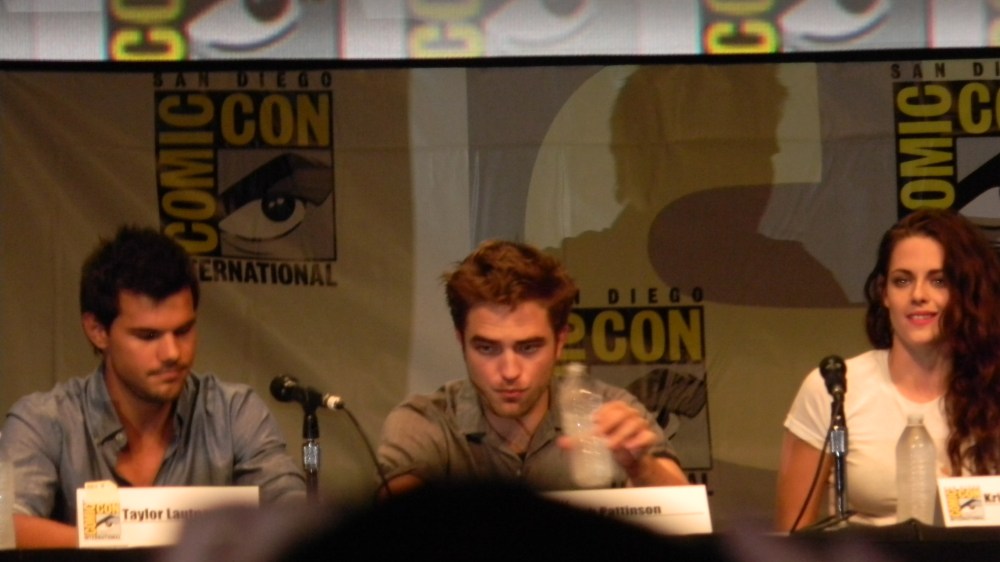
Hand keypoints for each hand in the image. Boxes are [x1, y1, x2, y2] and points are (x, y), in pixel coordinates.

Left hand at [556, 399, 686, 485]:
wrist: (632, 460)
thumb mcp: (597, 442)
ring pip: (636, 422)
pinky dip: (640, 440)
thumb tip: (561, 443)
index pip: (615, 404)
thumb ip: (580, 441)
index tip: (594, 421)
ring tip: (611, 445)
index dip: (605, 410)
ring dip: (622, 433)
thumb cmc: (614, 444)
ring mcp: (642, 426)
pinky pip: (648, 436)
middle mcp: (632, 416)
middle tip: (600, 434)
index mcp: (620, 412)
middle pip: (625, 412)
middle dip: (611, 421)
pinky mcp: (649, 439)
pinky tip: (629, 446)